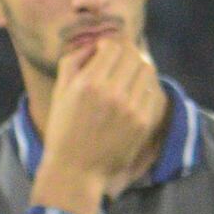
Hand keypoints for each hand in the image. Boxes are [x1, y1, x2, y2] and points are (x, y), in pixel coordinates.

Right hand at [36, 29, 166, 205]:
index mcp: (88, 83)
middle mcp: (111, 93)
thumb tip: (93, 43)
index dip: (111, 44)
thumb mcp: (60, 92)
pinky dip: (145, 86)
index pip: (113, 46)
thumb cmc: (64, 130)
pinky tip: (134, 92)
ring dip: (139, 67)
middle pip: (134, 55)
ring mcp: (130, 108)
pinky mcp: (142, 122)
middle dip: (127, 53)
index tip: (106, 50)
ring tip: (129, 74)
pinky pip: (153, 91)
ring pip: (147, 70)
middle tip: (120, 60)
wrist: (75, 171)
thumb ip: (73, 61)